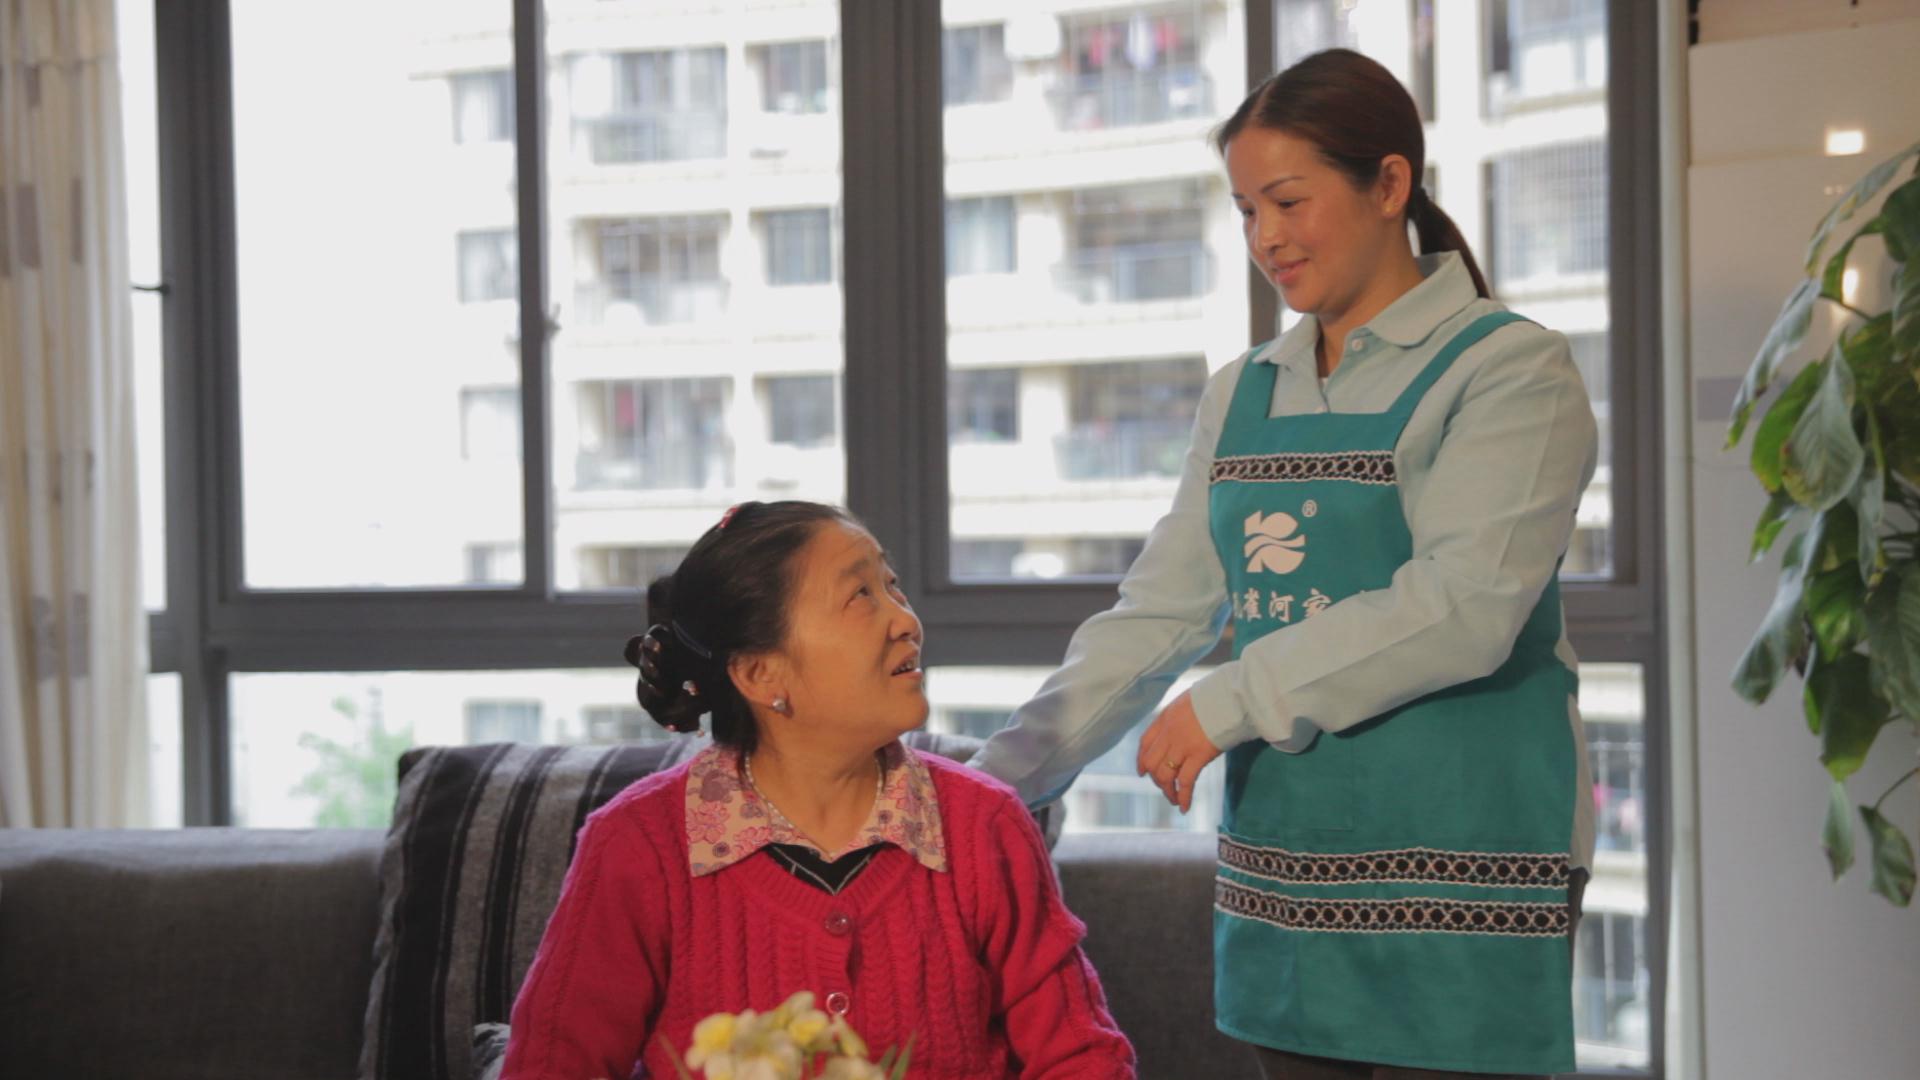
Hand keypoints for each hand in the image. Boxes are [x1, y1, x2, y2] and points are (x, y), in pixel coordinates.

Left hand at [1135, 692, 1221, 812]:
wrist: (1232, 696)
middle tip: (1165, 788)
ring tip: (1174, 801)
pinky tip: (1184, 807)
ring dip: (1167, 792)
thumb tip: (1182, 729)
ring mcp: (1182, 745)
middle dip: (1156, 779)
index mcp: (1165, 718)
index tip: (1142, 772)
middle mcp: (1169, 733)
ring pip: (1165, 775)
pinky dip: (1183, 797)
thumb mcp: (1188, 702)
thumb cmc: (1216, 696)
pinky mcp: (1199, 755)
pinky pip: (1185, 782)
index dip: (1141, 760)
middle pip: (1151, 763)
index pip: (1144, 743)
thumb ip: (1179, 718)